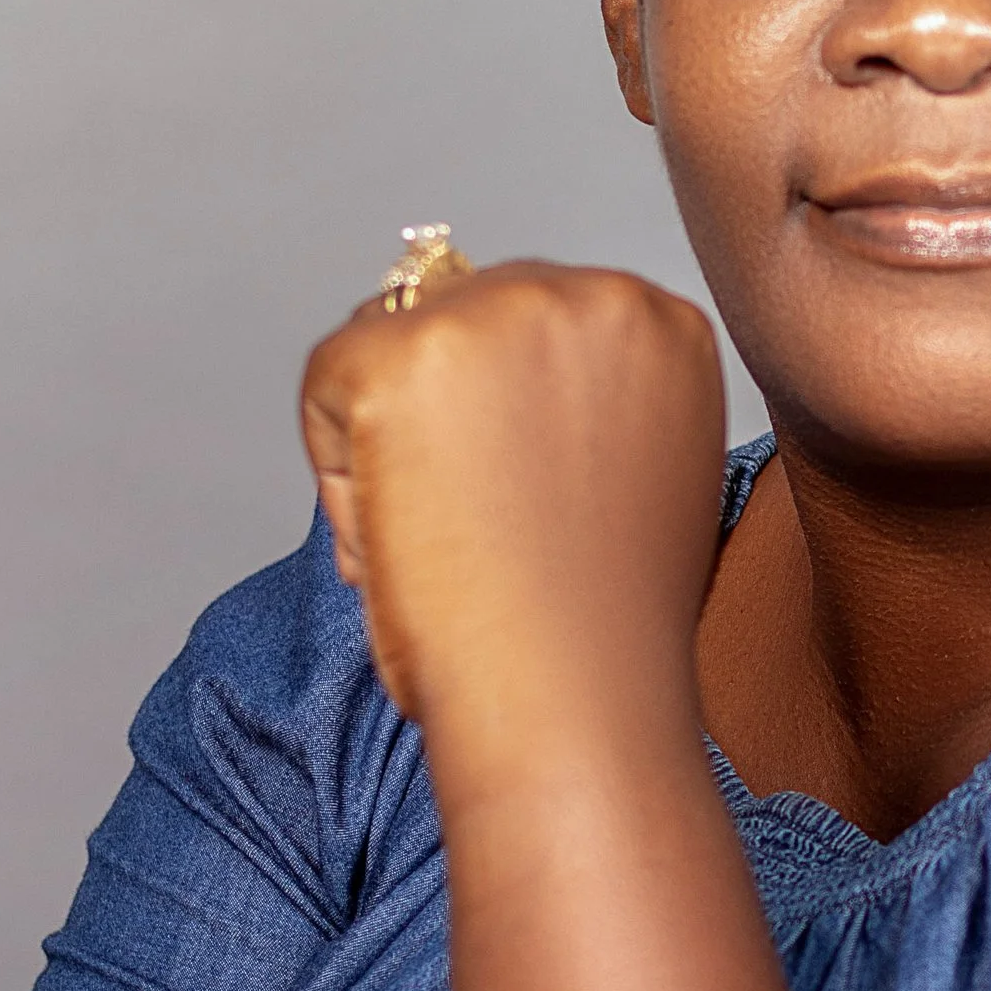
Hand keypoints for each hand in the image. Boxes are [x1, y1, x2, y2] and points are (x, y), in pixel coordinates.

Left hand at [299, 262, 727, 769]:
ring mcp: (499, 314)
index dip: (502, 421)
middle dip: (440, 420)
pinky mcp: (403, 356)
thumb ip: (592, 407)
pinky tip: (405, 542)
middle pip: (455, 313)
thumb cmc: (606, 626)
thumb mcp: (637, 478)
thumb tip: (497, 382)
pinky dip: (340, 472)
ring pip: (389, 347)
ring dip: (391, 441)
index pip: (531, 320)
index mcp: (662, 322)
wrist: (580, 696)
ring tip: (445, 543)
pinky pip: (327, 387)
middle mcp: (592, 294)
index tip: (521, 502)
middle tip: (472, 537)